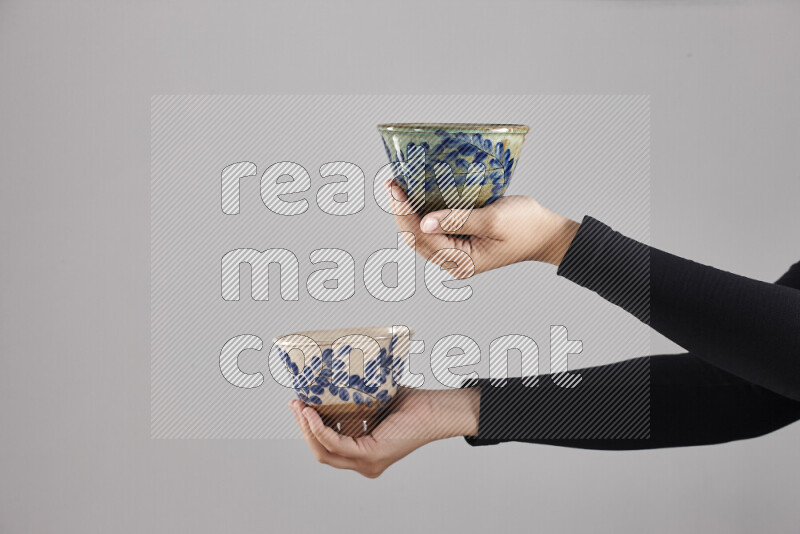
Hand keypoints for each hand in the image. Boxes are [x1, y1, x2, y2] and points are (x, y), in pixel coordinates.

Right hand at [289, 387, 479, 477]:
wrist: (434, 409)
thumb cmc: (409, 404)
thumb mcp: (371, 403)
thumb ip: (350, 402)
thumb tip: (325, 385)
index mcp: (363, 453)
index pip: (326, 446)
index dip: (308, 427)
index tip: (299, 405)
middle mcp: (363, 463)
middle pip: (320, 450)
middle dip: (302, 427)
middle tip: (294, 403)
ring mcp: (366, 463)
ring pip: (323, 450)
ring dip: (307, 428)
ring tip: (299, 406)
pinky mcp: (371, 455)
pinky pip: (335, 444)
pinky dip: (320, 429)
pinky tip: (312, 414)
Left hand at [387, 181, 580, 276]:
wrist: (546, 233)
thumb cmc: (525, 226)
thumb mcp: (492, 220)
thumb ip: (458, 221)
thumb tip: (426, 223)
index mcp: (461, 261)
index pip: (421, 237)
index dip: (404, 212)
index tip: (395, 188)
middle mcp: (453, 261)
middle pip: (415, 238)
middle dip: (400, 212)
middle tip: (392, 184)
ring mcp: (455, 254)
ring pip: (420, 235)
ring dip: (408, 213)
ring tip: (398, 188)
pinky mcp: (459, 243)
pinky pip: (433, 231)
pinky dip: (422, 214)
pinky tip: (415, 197)